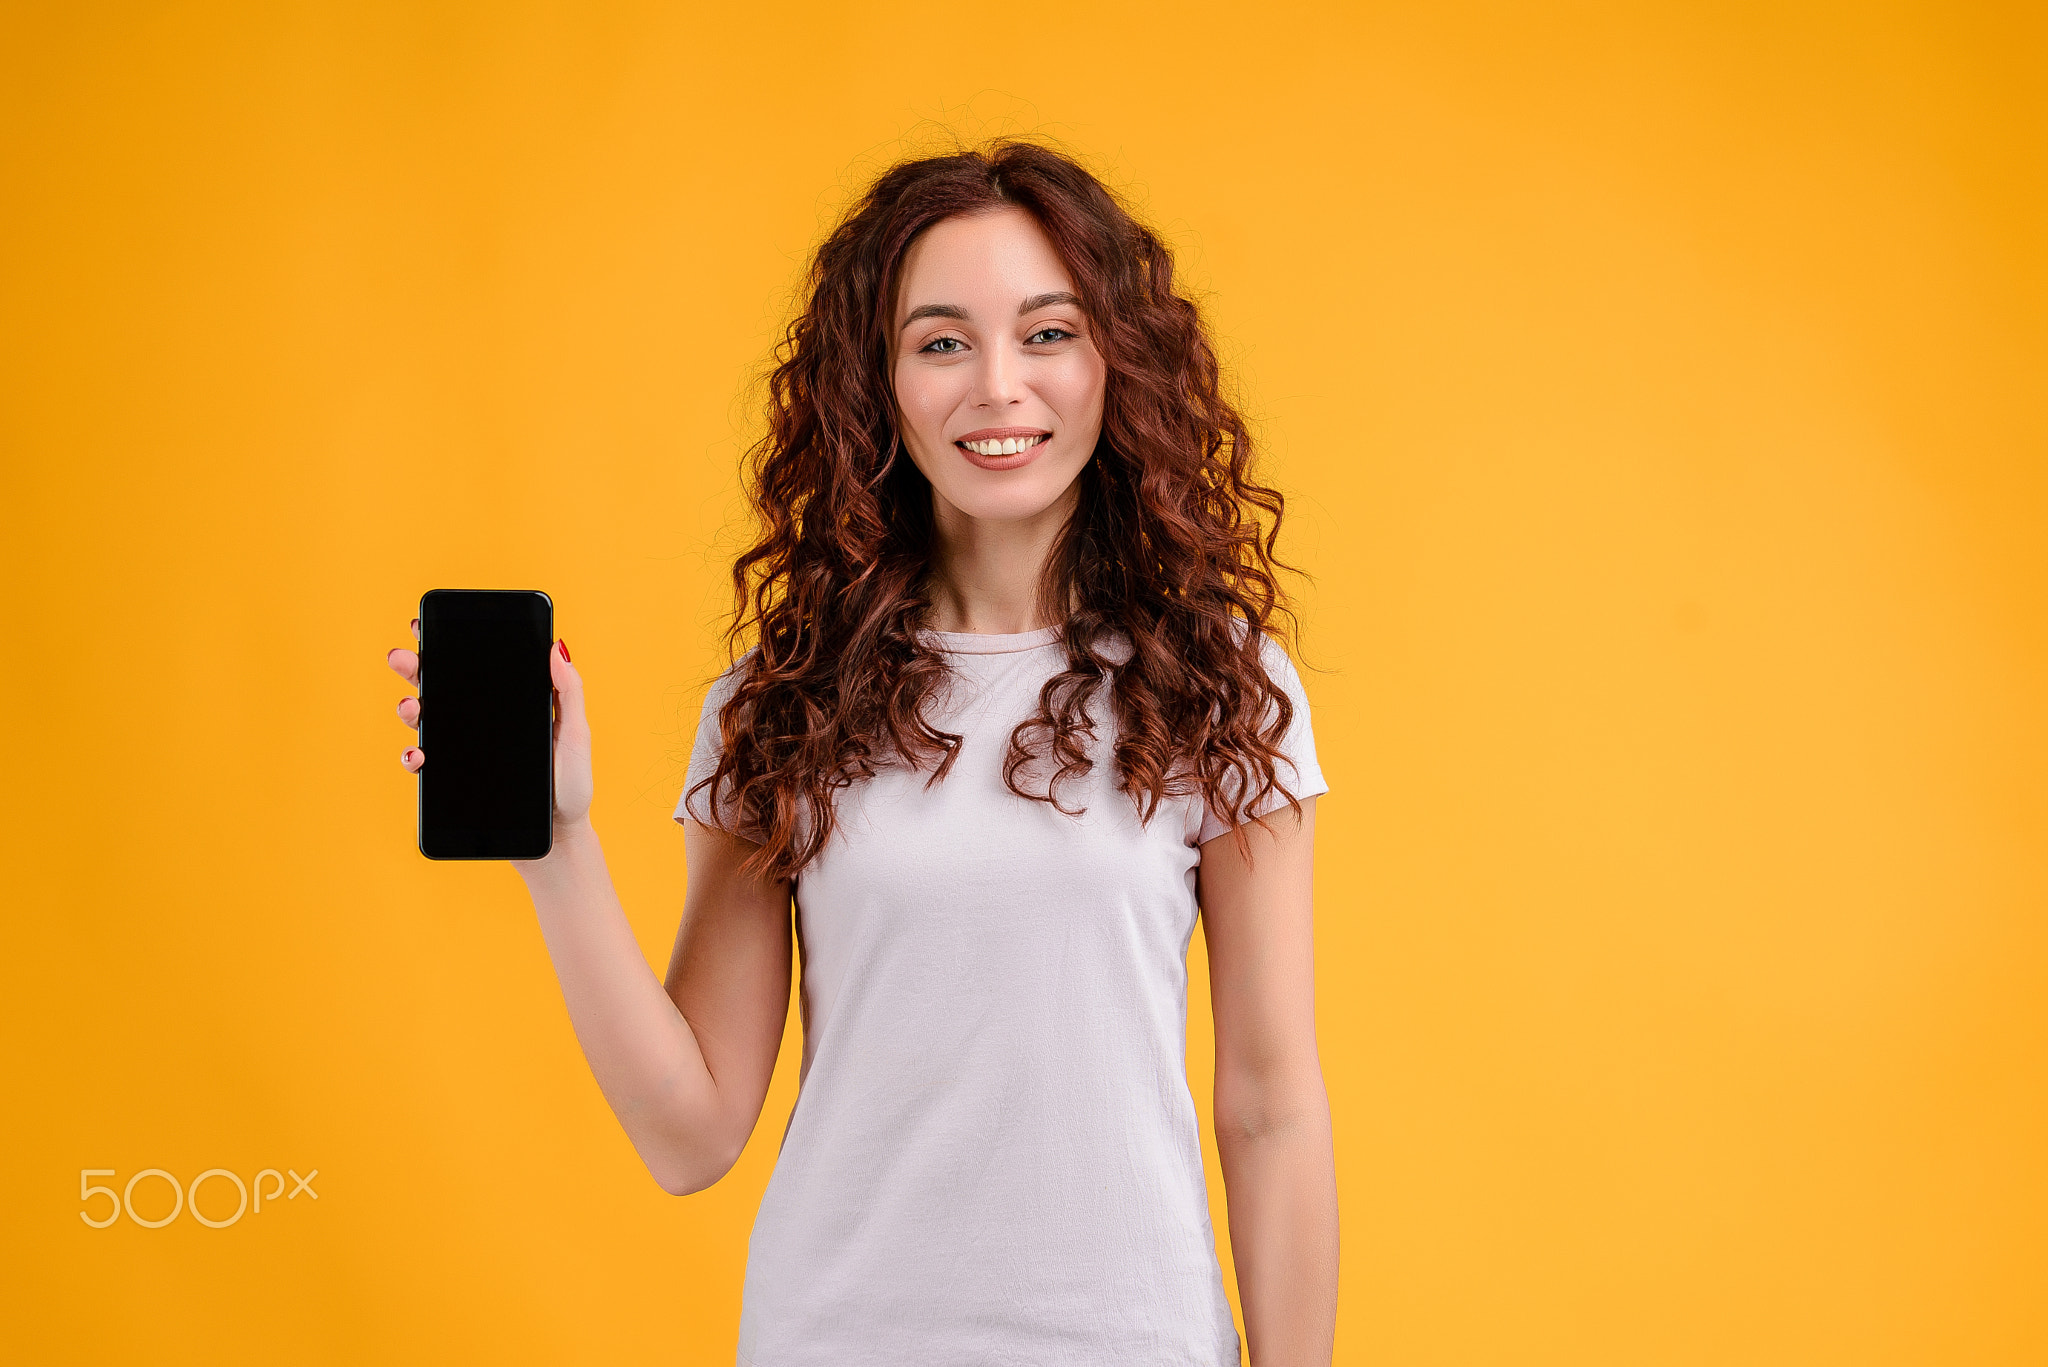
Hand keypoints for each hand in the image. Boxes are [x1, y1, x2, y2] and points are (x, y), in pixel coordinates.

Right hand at [387, 623, 594, 836]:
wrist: (557, 835)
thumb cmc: (571, 785)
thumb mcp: (576, 735)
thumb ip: (567, 692)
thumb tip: (555, 647)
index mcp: (508, 705)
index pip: (474, 669)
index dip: (448, 646)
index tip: (427, 626)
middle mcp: (480, 725)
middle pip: (440, 688)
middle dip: (415, 668)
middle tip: (403, 657)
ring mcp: (464, 752)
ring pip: (425, 722)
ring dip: (409, 709)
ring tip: (411, 707)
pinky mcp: (454, 781)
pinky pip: (424, 764)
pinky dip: (413, 757)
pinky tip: (417, 754)